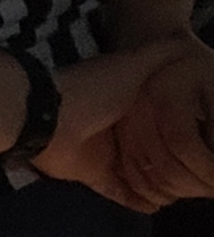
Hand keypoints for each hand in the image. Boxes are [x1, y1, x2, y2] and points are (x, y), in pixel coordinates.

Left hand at [34, 38, 196, 210]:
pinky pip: (120, 192)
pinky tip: (158, 204)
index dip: (182, 127)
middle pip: (150, 146)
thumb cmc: (92, 90)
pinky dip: (138, 200)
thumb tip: (184, 42)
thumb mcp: (130, 67)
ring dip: (158, 181)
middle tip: (201, 172)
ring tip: (186, 190)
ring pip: (138, 171)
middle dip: (172, 158)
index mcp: (123, 101)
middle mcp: (114, 127)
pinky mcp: (91, 174)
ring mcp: (102, 152)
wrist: (48, 116)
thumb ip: (156, 56)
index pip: (159, 116)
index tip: (205, 138)